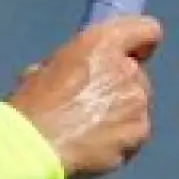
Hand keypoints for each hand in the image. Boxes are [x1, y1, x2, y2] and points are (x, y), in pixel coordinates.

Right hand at [6, 16, 160, 178]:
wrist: (34, 148)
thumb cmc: (31, 108)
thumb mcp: (45, 69)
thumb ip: (77, 64)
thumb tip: (82, 73)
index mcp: (101, 43)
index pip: (147, 30)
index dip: (140, 43)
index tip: (132, 54)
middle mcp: (126, 68)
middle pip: (136, 74)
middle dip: (118, 86)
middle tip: (88, 104)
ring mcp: (137, 101)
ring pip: (136, 105)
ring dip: (118, 114)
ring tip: (86, 130)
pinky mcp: (139, 131)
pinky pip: (135, 133)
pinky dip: (119, 140)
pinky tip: (93, 146)